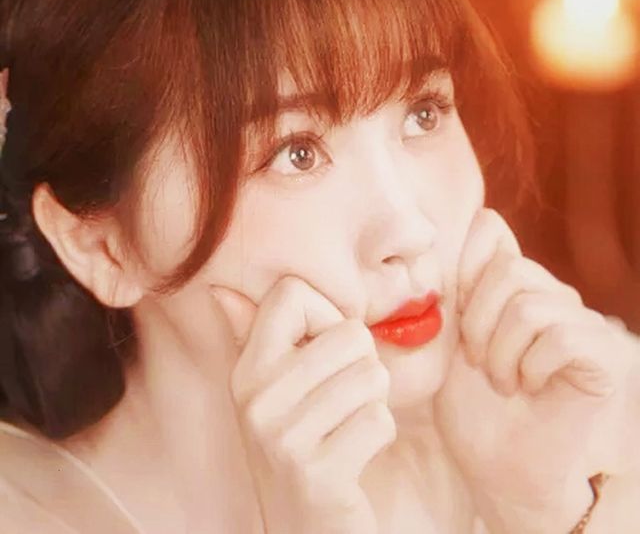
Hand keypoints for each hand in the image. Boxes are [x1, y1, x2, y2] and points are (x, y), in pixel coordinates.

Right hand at [212, 276, 395, 533]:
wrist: (303, 528)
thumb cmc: (298, 443)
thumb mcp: (270, 388)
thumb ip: (253, 334)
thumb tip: (219, 289)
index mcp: (246, 368)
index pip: (294, 293)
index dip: (326, 316)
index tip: (322, 351)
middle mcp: (257, 398)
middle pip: (351, 333)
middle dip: (361, 363)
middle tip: (339, 398)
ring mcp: (284, 437)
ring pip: (373, 375)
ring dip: (373, 401)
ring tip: (344, 423)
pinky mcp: (318, 474)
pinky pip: (380, 419)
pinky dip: (380, 434)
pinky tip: (354, 451)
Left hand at [434, 209, 633, 532]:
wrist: (494, 464)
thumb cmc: (468, 403)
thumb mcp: (450, 334)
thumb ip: (465, 281)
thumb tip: (483, 219)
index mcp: (513, 285)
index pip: (489, 232)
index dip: (464, 266)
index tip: (456, 314)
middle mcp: (552, 294)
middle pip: (508, 268)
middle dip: (476, 322)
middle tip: (477, 362)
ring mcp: (581, 322)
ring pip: (531, 303)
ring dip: (500, 351)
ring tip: (500, 380)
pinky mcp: (603, 355)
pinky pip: (560, 334)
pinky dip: (530, 366)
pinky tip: (528, 388)